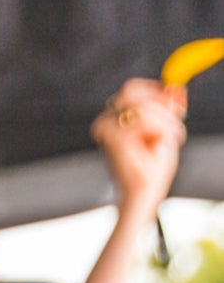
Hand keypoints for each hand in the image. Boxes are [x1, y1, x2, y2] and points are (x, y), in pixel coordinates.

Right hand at [95, 78, 187, 209]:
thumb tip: (175, 88)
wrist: (142, 195)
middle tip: (175, 122)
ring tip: (171, 139)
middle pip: (130, 91)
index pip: (131, 88)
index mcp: (116, 118)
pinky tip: (160, 145)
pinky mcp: (113, 140)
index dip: (155, 90)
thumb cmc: (152, 167)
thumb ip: (168, 108)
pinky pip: (141, 121)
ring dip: (164, 121)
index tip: (173, 102)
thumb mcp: (165, 130)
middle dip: (159, 104)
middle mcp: (107, 122)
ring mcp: (107, 131)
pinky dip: (158, 131)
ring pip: (140, 107)